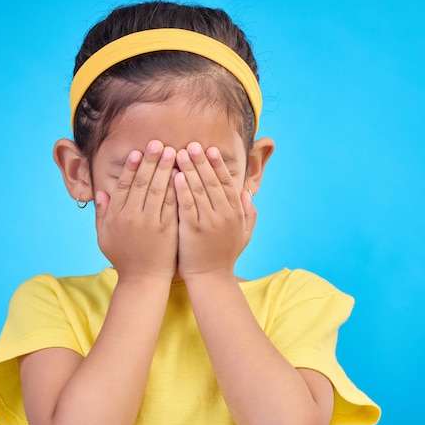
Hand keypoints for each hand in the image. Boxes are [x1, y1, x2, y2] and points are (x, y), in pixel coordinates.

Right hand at [95, 140, 177, 280]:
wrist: (143, 280)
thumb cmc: (123, 258)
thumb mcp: (104, 237)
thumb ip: (102, 214)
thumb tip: (100, 193)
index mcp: (115, 216)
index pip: (124, 185)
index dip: (131, 167)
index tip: (138, 152)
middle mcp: (131, 217)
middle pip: (141, 182)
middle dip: (151, 161)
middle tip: (158, 143)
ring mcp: (150, 223)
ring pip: (158, 190)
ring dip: (165, 169)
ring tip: (173, 152)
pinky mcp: (167, 229)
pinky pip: (171, 204)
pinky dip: (176, 188)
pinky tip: (182, 175)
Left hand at [174, 142, 255, 278]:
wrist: (211, 279)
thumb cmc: (225, 256)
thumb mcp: (244, 234)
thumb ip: (248, 213)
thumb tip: (246, 193)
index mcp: (236, 213)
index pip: (227, 183)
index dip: (218, 165)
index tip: (210, 150)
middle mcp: (224, 215)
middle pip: (212, 182)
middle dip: (202, 161)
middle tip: (192, 144)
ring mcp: (209, 222)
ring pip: (199, 189)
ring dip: (190, 169)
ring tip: (180, 153)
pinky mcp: (192, 230)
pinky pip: (187, 205)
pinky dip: (182, 189)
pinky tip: (175, 175)